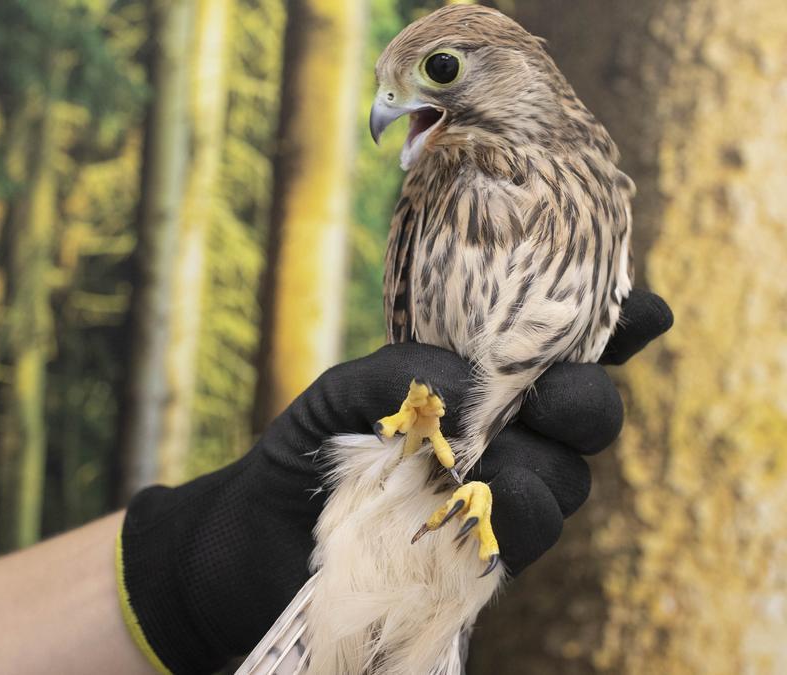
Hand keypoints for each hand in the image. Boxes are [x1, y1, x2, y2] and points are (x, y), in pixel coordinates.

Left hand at [118, 289, 671, 673]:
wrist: (257, 537)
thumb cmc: (305, 451)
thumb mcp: (339, 394)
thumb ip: (401, 374)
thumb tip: (472, 382)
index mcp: (478, 381)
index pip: (559, 351)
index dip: (611, 329)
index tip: (644, 313)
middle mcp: (505, 436)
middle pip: (582, 414)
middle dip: (585, 400)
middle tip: (561, 397)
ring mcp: (499, 496)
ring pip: (565, 478)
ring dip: (547, 466)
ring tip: (502, 464)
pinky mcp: (483, 554)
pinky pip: (529, 535)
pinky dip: (524, 515)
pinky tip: (504, 501)